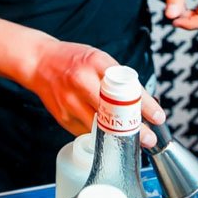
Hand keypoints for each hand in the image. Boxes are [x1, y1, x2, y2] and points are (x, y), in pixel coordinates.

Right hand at [24, 37, 164, 147]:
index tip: (158, 116)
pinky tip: (103, 131)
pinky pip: (86, 130)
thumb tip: (141, 102)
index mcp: (96, 62)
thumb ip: (115, 78)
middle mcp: (82, 81)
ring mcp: (70, 101)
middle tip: (149, 139)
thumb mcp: (97, 59)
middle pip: (114, 112)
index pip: (126, 86)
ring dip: (118, 136)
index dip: (145, 104)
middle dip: (134, 128)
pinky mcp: (62, 116)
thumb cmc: (72, 60)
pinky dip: (98, 133)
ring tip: (131, 139)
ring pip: (100, 126)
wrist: (38, 62)